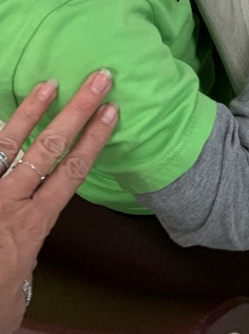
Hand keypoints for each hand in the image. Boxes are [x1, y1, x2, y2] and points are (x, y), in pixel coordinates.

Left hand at [0, 72, 116, 333]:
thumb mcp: (15, 294)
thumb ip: (24, 265)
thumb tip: (26, 257)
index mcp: (32, 225)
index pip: (72, 172)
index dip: (94, 139)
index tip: (111, 111)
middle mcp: (9, 203)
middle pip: (50, 147)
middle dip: (77, 110)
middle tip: (98, 79)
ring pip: (8, 145)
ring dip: (30, 112)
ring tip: (48, 84)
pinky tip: (0, 115)